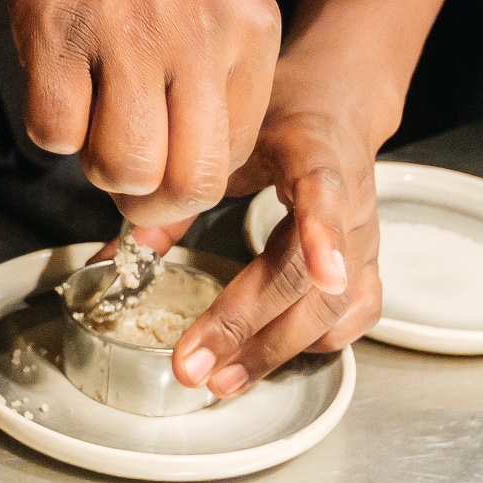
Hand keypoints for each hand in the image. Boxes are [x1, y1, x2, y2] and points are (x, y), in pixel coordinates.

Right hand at [0, 0, 280, 222]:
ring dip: (98, 166)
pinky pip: (54, 132)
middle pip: (187, 180)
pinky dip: (51, 126)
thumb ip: (226, 57)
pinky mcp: (57, 35)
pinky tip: (58, 87)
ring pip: (121, 168)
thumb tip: (207, 145)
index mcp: (249, 25)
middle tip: (130, 185)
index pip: (235, 152)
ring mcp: (127, 38)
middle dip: (153, 201)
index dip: (194, 175)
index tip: (168, 165)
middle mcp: (197, 37)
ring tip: (92, 129)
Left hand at [126, 108, 381, 396]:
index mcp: (316, 156)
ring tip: (221, 380)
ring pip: (331, 310)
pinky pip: (352, 317)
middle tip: (195, 364)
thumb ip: (181, 197)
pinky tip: (267, 361)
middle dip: (249, 328)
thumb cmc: (284, 116)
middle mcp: (351, 204)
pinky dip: (310, 345)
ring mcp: (365, 240)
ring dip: (273, 350)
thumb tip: (114, 260)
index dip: (324, 237)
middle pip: (309, 278)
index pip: (325, 196)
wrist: (342, 102)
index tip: (324, 277)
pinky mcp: (368, 265)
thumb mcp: (229, 139)